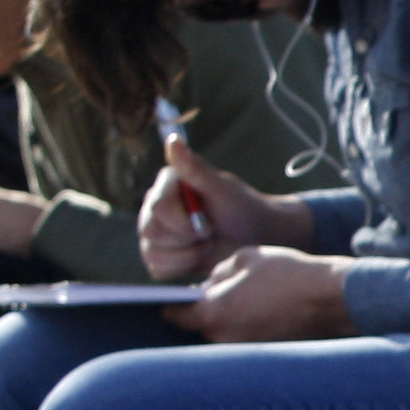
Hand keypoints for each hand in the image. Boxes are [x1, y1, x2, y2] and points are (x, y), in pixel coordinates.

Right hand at [138, 139, 306, 280]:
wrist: (257, 238)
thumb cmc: (243, 210)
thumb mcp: (224, 190)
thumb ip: (197, 169)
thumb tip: (173, 140)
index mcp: (167, 185)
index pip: (159, 209)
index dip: (187, 222)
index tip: (210, 221)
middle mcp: (154, 206)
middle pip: (152, 232)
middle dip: (188, 239)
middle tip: (210, 232)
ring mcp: (154, 233)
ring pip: (153, 254)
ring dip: (187, 255)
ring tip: (206, 243)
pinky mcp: (159, 256)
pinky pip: (157, 269)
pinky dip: (183, 267)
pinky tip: (199, 256)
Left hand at [181, 243, 354, 343]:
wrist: (329, 298)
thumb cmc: (287, 273)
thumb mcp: (244, 258)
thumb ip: (217, 273)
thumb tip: (208, 285)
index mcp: (213, 313)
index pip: (174, 315)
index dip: (172, 304)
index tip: (175, 297)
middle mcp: (223, 338)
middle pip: (199, 325)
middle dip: (205, 310)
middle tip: (220, 291)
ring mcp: (244, 348)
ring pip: (222, 332)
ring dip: (227, 319)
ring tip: (247, 300)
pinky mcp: (262, 353)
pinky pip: (243, 339)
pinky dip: (247, 327)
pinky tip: (263, 311)